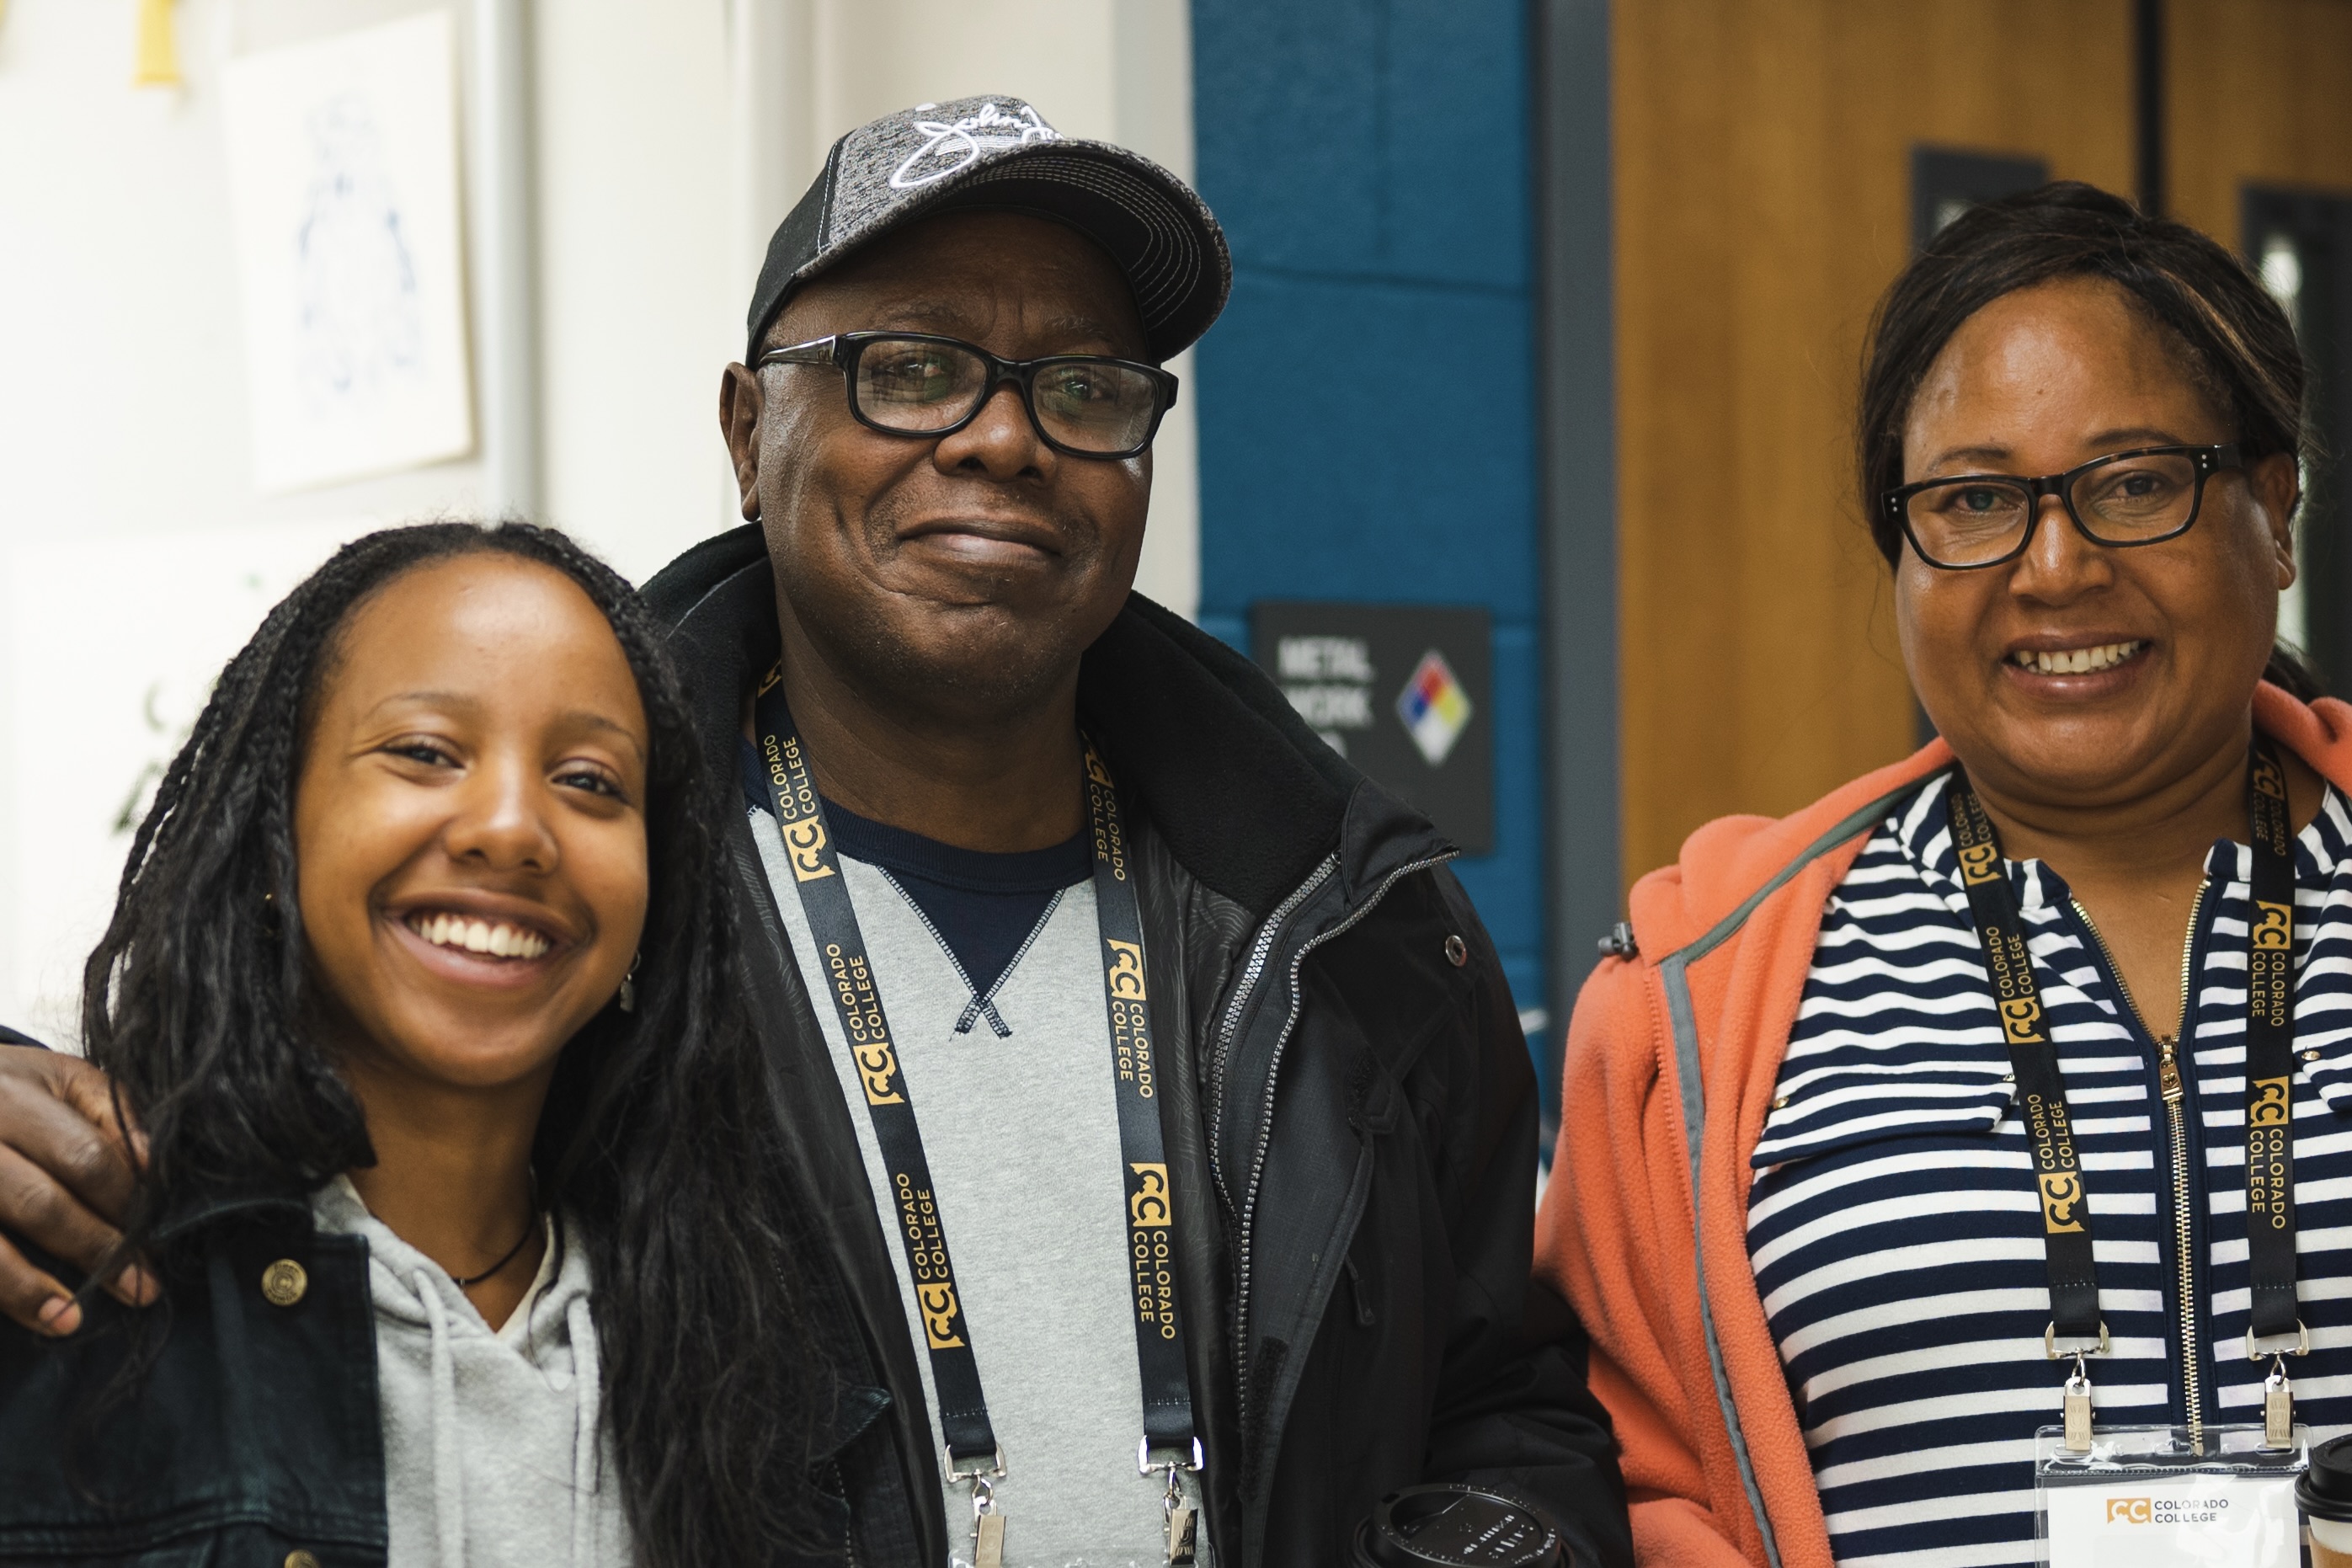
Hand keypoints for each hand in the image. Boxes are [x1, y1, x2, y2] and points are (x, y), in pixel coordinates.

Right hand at [0, 1045, 153, 1333]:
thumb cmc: (12, 1092)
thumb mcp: (60, 1080)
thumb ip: (112, 1113)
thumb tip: (155, 1166)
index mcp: (13, 1094)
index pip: (85, 1156)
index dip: (126, 1201)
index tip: (160, 1234)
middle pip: (41, 1203)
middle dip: (99, 1249)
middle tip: (142, 1287)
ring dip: (33, 1288)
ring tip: (74, 1318)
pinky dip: (2, 1291)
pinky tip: (32, 1315)